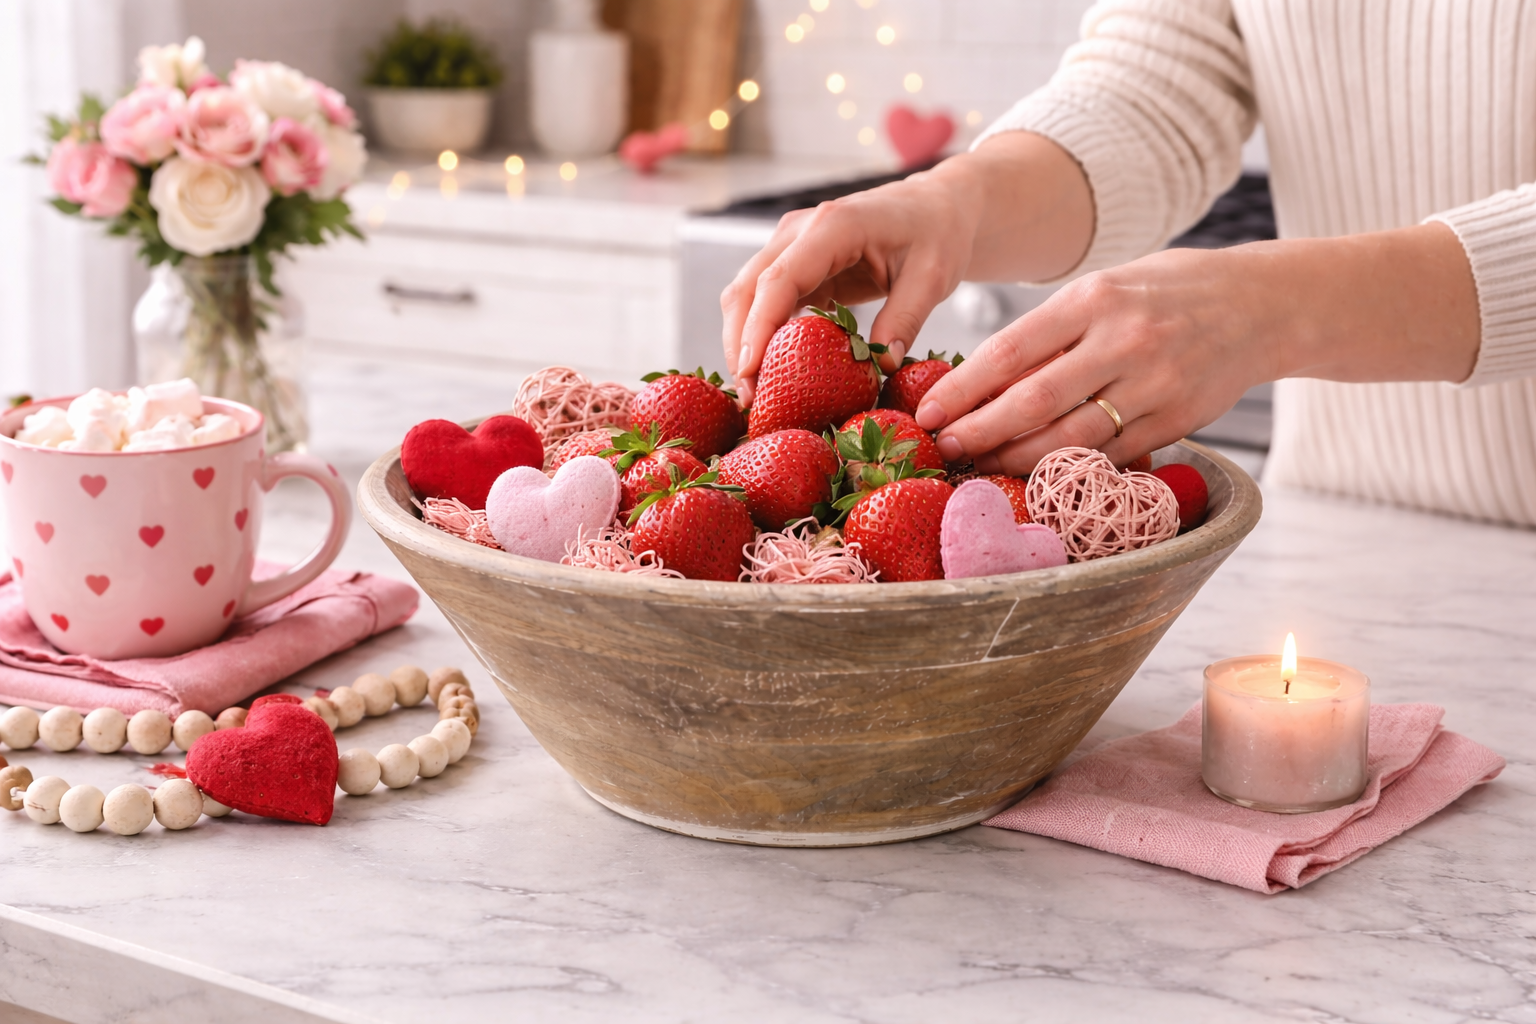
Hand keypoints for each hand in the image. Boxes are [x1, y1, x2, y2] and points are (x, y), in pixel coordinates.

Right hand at [721, 133, 1094, 405]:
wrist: (936, 207)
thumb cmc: (937, 234)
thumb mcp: (932, 277)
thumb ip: (906, 319)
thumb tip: (883, 367)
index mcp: (834, 226)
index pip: (779, 279)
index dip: (758, 327)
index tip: (749, 372)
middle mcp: (801, 230)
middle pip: (747, 289)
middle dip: (740, 345)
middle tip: (748, 397)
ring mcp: (792, 245)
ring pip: (747, 296)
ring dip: (744, 343)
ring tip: (755, 392)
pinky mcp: (796, 265)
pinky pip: (765, 302)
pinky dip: (760, 336)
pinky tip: (771, 372)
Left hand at [914, 224, 1479, 473]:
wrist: (1261, 304)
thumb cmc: (1165, 291)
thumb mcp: (1106, 286)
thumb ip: (1052, 328)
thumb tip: (982, 376)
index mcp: (1094, 298)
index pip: (1011, 350)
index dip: (964, 388)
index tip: (928, 411)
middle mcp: (1124, 340)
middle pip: (1033, 401)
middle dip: (979, 431)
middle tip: (943, 447)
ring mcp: (1154, 383)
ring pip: (1069, 438)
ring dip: (1017, 458)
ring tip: (981, 465)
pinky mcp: (1177, 420)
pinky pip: (1111, 454)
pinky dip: (1070, 468)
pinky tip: (1038, 474)